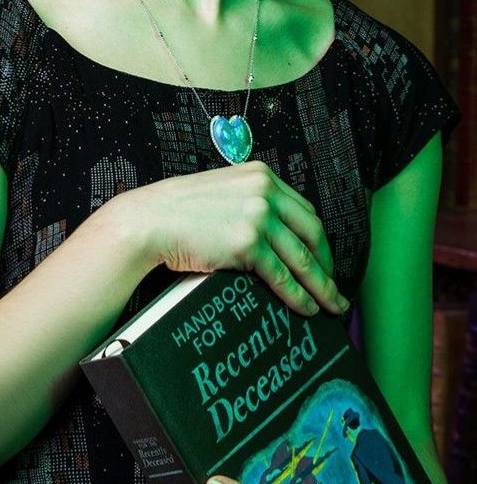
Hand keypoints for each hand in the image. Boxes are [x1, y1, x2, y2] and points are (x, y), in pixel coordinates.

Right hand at [119, 160, 348, 316]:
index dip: (318, 239)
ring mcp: (258, 216)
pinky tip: (306, 308)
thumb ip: (250, 200)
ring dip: (321, 286)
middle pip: (313, 232)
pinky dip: (298, 296)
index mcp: (261, 175)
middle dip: (327, 264)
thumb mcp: (223, 191)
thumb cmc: (178, 210)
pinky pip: (283, 276)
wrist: (149, 220)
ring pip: (303, 258)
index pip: (304, 209)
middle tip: (334, 286)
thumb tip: (274, 233)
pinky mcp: (248, 243)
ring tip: (330, 305)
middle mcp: (265, 191)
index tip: (323, 258)